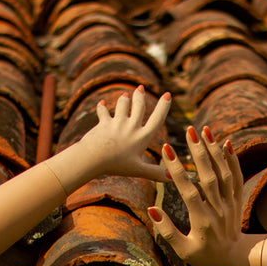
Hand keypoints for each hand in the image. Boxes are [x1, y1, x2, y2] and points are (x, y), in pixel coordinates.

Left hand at [46, 86, 170, 191]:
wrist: (94, 157)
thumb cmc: (117, 165)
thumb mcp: (139, 170)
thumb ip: (156, 173)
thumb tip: (173, 177)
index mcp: (142, 137)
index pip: (157, 118)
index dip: (163, 106)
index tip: (167, 94)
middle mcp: (131, 126)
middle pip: (138, 106)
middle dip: (140, 96)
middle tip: (141, 88)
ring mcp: (117, 123)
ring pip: (122, 105)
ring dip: (124, 99)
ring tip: (125, 95)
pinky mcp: (103, 123)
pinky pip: (103, 112)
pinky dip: (102, 107)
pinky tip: (102, 103)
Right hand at [148, 126, 260, 265]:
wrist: (237, 257)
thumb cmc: (205, 255)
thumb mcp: (183, 250)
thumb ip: (167, 230)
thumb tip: (151, 209)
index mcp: (202, 220)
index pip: (189, 191)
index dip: (177, 170)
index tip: (166, 150)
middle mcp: (218, 208)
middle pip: (208, 177)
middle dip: (199, 152)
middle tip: (189, 130)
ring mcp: (230, 202)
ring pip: (223, 173)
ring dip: (214, 150)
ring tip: (205, 130)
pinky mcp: (237, 199)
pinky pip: (236, 176)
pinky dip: (232, 159)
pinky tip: (225, 143)